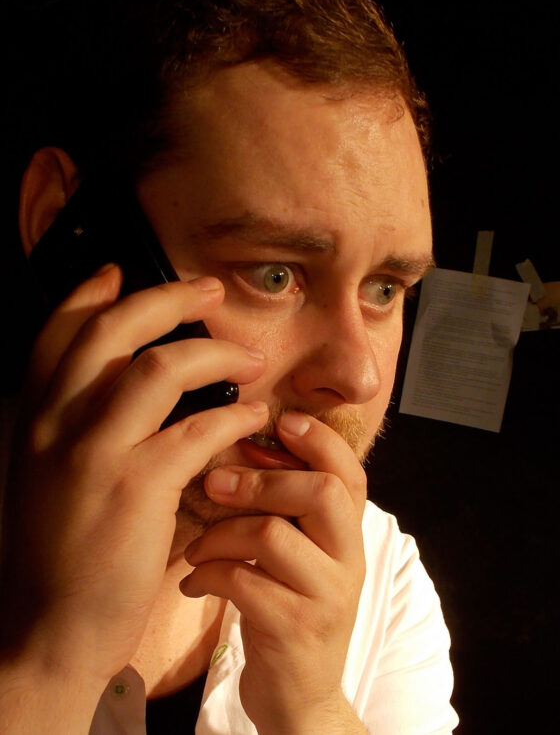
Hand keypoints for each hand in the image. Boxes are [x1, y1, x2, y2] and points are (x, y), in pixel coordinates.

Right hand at [1, 269, 267, 697]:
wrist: (51, 629)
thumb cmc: (64, 552)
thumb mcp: (53, 477)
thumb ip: (80, 427)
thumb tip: (129, 383)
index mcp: (36, 418)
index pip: (60, 332)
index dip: (93, 293)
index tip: (126, 272)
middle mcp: (56, 424)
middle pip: (113, 331)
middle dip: (167, 298)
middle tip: (209, 290)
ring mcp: (94, 454)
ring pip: (161, 368)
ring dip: (216, 354)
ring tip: (251, 358)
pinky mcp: (136, 488)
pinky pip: (198, 429)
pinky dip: (233, 416)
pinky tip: (252, 418)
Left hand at [181, 412, 367, 733]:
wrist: (300, 696)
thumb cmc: (289, 609)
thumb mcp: (302, 557)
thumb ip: (290, 510)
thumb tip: (245, 447)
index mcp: (350, 535)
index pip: (350, 472)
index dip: (319, 441)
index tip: (282, 422)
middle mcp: (349, 560)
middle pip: (319, 491)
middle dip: (260, 480)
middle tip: (214, 483)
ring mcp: (327, 596)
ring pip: (272, 534)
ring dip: (219, 533)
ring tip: (194, 549)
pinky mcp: (295, 630)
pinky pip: (241, 581)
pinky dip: (206, 574)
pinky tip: (191, 583)